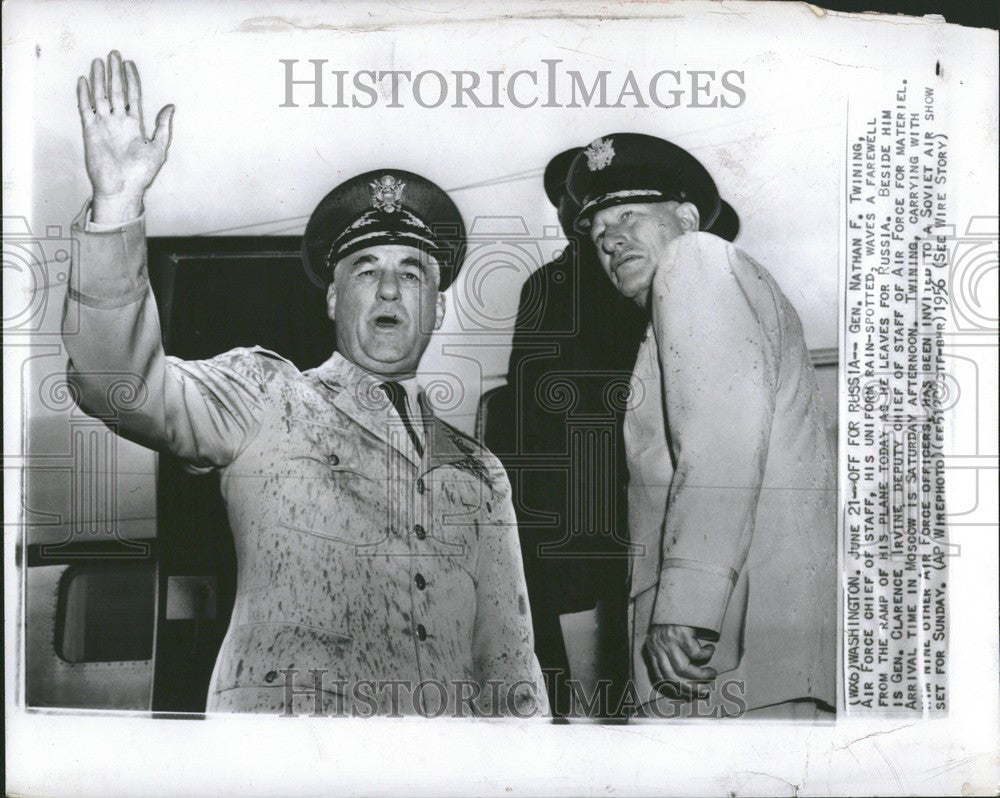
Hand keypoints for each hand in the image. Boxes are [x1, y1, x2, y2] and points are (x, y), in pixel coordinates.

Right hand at [76, 51, 173, 222]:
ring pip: (101, 95)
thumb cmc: (141, 174)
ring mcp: (104, 125)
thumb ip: (163, 126)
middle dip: (115, 73)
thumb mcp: (159, 148)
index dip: (132, 80)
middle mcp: (118, 122)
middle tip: (113, 54)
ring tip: (99, 61)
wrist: (122, 188)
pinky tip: (83, 80)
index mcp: (134, 125)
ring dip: (99, 78)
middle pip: (116, 91)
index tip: (130, 64)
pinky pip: (86, 108)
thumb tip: (170, 107)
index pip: (133, 96)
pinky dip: (84, 94)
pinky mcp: (90, 130)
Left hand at [645, 623, 716, 699]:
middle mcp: (658, 646)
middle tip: (705, 691)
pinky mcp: (681, 633)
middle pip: (672, 676)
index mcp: (652, 649)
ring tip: (711, 673)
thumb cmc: (673, 618)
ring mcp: (668, 640)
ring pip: (684, 668)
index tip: (688, 695)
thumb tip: (686, 677)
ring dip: (700, 675)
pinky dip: (704, 654)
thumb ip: (668, 653)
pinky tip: (709, 649)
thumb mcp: (663, 636)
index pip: (659, 676)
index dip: (674, 689)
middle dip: (690, 688)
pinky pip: (695, 652)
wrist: (677, 595)